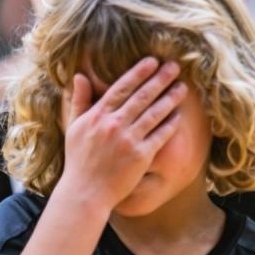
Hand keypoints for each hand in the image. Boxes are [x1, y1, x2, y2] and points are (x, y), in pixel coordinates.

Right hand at [55, 58, 185, 213]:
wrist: (86, 192)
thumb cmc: (78, 160)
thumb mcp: (73, 127)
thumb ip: (78, 101)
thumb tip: (79, 76)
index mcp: (98, 115)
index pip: (121, 87)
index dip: (139, 72)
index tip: (152, 61)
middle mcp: (114, 124)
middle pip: (142, 96)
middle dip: (160, 79)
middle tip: (174, 66)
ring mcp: (128, 140)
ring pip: (154, 113)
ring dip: (170, 98)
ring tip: (182, 87)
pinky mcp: (141, 156)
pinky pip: (160, 135)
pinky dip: (170, 124)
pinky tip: (179, 115)